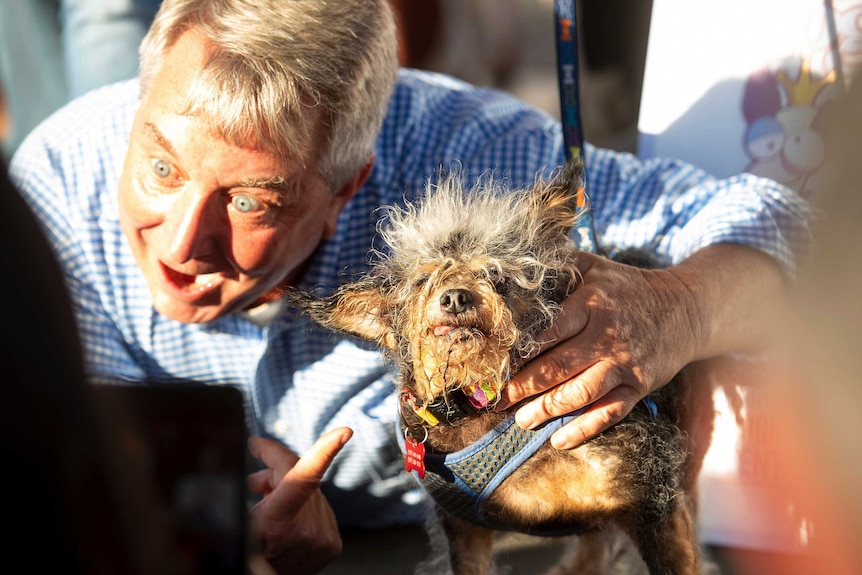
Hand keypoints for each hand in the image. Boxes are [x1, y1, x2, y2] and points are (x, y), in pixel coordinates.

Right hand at [247, 428, 352, 574]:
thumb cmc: (246, 554)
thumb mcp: (235, 522)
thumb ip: (244, 493)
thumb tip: (255, 466)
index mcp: (280, 522)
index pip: (305, 478)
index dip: (324, 450)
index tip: (343, 433)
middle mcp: (307, 529)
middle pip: (297, 476)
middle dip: (273, 469)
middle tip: (252, 479)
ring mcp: (323, 536)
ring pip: (309, 490)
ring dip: (286, 489)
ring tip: (263, 498)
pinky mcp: (332, 541)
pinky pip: (317, 507)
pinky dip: (300, 505)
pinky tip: (284, 517)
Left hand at [499, 244, 784, 448]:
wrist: (686, 308)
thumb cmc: (626, 287)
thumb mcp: (593, 266)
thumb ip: (556, 267)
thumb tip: (508, 270)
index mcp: (592, 303)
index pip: (548, 330)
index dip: (519, 351)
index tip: (494, 364)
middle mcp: (608, 335)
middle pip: (558, 366)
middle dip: (523, 386)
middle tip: (496, 400)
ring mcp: (625, 363)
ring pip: (581, 393)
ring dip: (547, 410)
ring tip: (521, 420)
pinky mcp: (640, 386)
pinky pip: (610, 413)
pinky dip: (584, 429)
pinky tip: (558, 440)